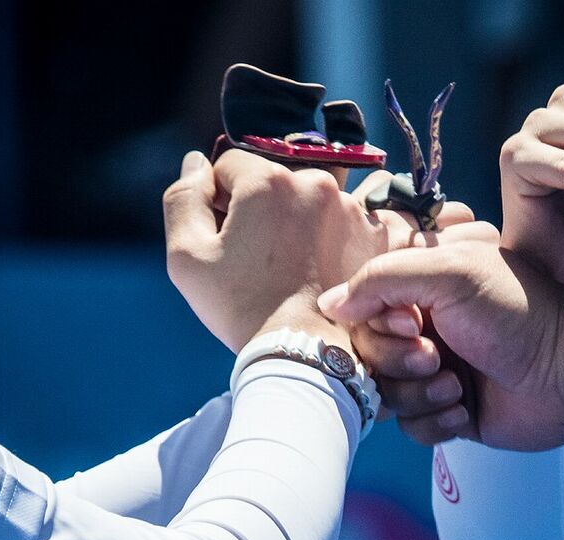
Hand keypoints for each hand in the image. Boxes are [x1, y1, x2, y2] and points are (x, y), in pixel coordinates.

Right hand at [163, 152, 478, 352]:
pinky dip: (344, 230)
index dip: (219, 200)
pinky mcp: (381, 234)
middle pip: (276, 178)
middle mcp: (317, 182)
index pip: (231, 166)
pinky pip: (360, 215)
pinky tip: (330, 259)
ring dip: (301, 219)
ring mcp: (354, 207)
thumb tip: (196, 163)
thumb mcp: (187, 257)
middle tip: (260, 254)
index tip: (227, 238)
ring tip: (295, 263)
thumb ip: (183, 198)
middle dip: (263, 207)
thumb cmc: (241, 309)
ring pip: (313, 197)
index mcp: (268, 180)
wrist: (304, 353)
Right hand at [319, 238, 563, 449]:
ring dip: (418, 394)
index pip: (361, 309)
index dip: (376, 324)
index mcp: (424, 289)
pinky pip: (411, 428)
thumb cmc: (518, 313)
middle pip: (367, 355)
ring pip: (386, 394)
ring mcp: (438, 372)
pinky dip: (435, 422)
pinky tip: (466, 410)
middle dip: (397, 361)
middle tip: (436, 356)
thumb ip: (382, 278)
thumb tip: (330, 305)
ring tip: (457, 385)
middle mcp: (427, 328)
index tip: (411, 323)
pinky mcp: (451, 413)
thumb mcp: (450, 274)